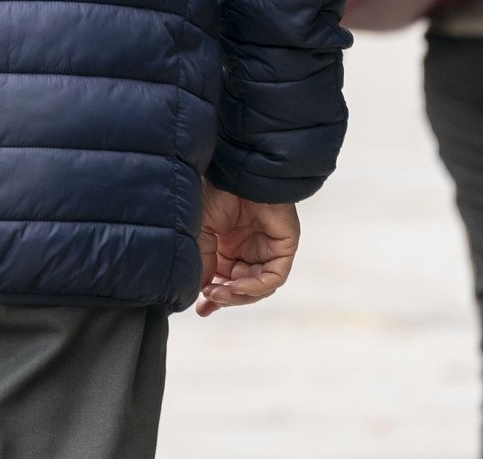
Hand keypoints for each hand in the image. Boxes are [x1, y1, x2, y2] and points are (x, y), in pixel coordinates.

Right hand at [196, 181, 299, 317]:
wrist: (235, 173)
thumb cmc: (214, 195)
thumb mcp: (200, 233)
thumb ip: (203, 262)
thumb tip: (200, 292)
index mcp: (228, 246)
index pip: (225, 280)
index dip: (214, 297)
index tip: (198, 309)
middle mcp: (249, 250)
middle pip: (242, 287)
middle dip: (225, 298)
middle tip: (207, 301)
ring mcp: (267, 249)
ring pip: (258, 287)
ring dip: (238, 295)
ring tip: (219, 293)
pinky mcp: (284, 247)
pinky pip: (273, 277)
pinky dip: (255, 287)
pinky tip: (237, 286)